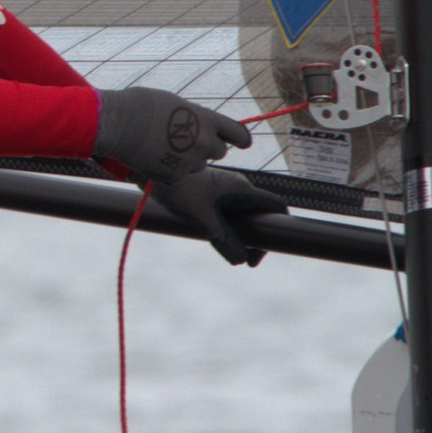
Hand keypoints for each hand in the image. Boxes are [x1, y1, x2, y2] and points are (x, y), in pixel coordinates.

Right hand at [93, 86, 251, 183]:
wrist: (115, 124)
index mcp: (207, 119)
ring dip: (189, 160)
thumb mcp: (174, 103)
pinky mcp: (174, 176)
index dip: (240, 138)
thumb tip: (200, 123)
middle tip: (188, 142)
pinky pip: (179, 175)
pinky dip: (170, 170)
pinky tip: (153, 157)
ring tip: (164, 148)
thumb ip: (193, 116)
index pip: (238, 133)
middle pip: (220, 152)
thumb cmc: (140, 106)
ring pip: (199, 166)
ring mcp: (190, 161)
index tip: (242, 142)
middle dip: (208, 148)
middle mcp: (204, 142)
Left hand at [152, 167, 286, 265]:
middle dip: (257, 237)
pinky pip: (230, 209)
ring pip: (245, 213)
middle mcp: (239, 185)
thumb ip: (224, 241)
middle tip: (245, 258)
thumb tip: (241, 261)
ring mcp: (226, 186)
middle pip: (261, 213)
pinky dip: (230, 224)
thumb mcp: (203, 220)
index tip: (263, 248)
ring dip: (242, 232)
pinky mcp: (213, 189)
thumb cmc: (179, 191)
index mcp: (243, 189)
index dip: (279, 227)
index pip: (277, 206)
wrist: (152, 170)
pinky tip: (215, 235)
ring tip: (230, 250)